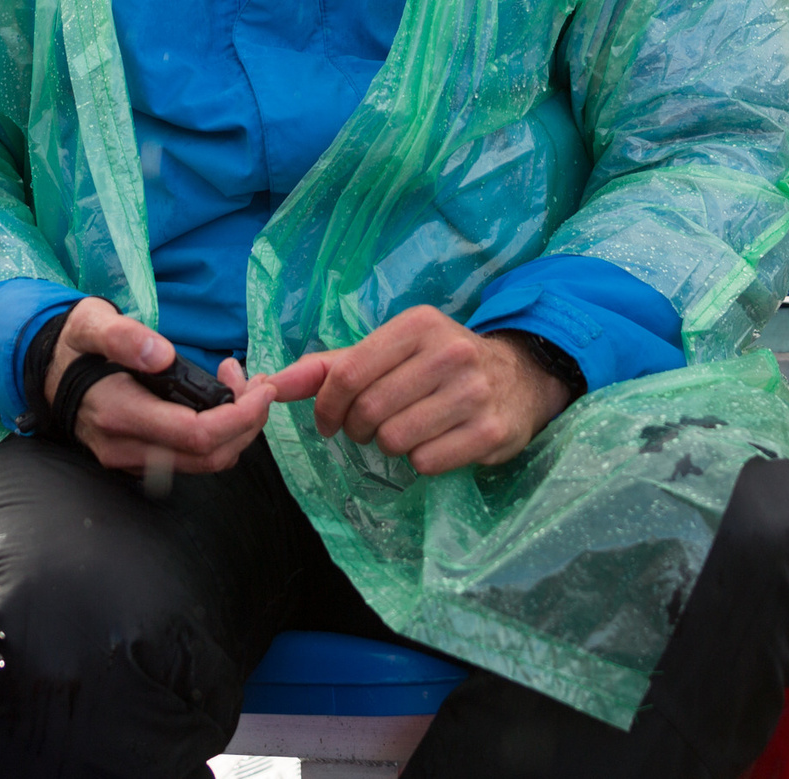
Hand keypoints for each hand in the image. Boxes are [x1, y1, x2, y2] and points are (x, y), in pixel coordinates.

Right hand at [45, 297, 284, 475]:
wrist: (44, 370)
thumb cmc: (74, 343)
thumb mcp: (91, 324)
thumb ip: (123, 336)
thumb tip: (161, 353)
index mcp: (117, 413)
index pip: (196, 434)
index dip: (240, 417)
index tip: (263, 388)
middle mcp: (124, 447)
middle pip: (208, 457)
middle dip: (248, 424)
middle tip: (258, 383)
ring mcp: (130, 460)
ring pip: (203, 464)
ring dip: (237, 430)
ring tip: (242, 386)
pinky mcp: (137, 460)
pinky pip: (190, 460)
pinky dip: (218, 436)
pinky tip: (220, 402)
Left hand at [305, 306, 571, 474]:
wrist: (520, 378)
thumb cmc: (438, 364)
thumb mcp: (390, 351)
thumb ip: (329, 367)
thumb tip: (269, 384)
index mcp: (418, 325)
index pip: (348, 374)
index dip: (327, 406)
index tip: (328, 421)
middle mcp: (449, 353)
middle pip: (368, 411)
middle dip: (357, 428)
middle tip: (369, 428)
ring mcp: (473, 393)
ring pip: (394, 439)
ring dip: (388, 444)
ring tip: (405, 430)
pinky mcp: (490, 432)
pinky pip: (426, 462)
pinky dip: (420, 461)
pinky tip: (434, 442)